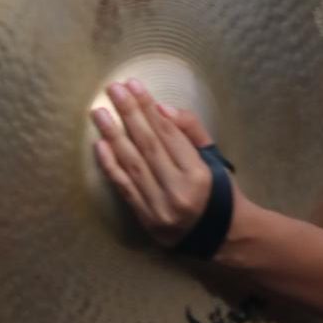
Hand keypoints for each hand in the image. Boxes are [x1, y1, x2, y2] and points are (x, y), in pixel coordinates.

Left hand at [91, 80, 245, 251]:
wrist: (223, 237)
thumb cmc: (219, 191)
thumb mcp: (214, 157)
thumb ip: (191, 130)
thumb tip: (161, 109)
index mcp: (198, 173)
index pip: (168, 133)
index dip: (148, 107)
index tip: (133, 85)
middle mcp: (178, 190)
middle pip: (148, 145)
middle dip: (128, 114)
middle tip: (113, 90)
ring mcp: (159, 207)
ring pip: (132, 164)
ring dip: (112, 135)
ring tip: (99, 112)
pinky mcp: (146, 219)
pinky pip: (124, 187)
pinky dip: (110, 165)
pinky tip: (99, 145)